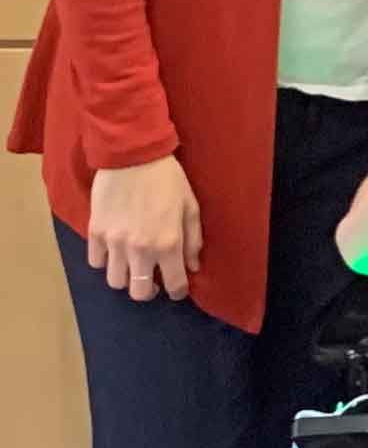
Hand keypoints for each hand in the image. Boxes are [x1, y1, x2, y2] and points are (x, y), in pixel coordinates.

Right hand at [87, 154, 201, 301]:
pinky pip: (96, 262)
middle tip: (153, 279)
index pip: (174, 284)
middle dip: (149, 291)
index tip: (178, 287)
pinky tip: (115, 251)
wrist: (133, 155)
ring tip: (133, 265)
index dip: (178, 290)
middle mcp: (140, 249)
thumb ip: (193, 239)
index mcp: (168, 243)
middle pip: (138, 292)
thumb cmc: (167, 179)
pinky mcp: (95, 232)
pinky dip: (105, 261)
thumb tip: (193, 266)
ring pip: (115, 281)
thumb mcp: (191, 206)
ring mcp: (114, 242)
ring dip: (126, 277)